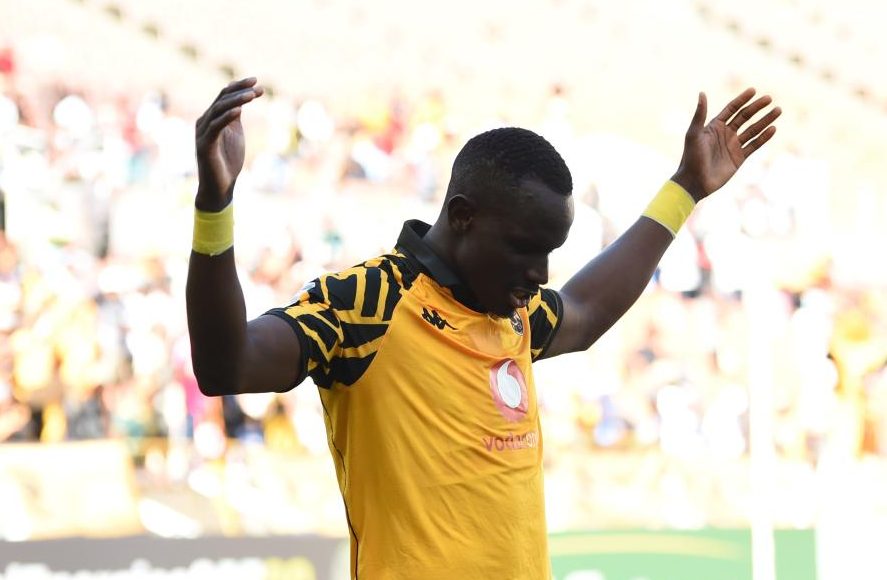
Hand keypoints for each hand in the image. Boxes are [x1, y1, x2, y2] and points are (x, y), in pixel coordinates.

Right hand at [194, 77, 263, 210]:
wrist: (220, 186)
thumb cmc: (228, 161)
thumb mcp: (235, 134)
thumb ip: (235, 118)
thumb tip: (241, 100)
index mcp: (211, 118)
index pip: (224, 96)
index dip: (239, 87)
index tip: (257, 81)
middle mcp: (204, 122)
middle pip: (221, 99)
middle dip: (240, 90)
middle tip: (257, 84)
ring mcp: (203, 133)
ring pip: (218, 110)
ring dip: (236, 100)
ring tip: (252, 95)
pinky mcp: (205, 145)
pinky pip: (216, 127)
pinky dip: (227, 117)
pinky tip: (239, 110)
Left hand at [671, 88, 780, 201]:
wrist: (695, 182)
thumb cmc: (691, 157)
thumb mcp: (694, 134)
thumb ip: (699, 114)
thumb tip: (702, 92)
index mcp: (714, 126)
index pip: (731, 109)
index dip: (742, 100)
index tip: (753, 90)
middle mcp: (725, 134)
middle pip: (744, 117)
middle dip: (757, 107)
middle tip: (769, 98)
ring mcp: (733, 145)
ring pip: (753, 130)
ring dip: (765, 120)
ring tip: (778, 110)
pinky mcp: (739, 158)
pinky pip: (754, 145)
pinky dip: (764, 137)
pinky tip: (773, 129)